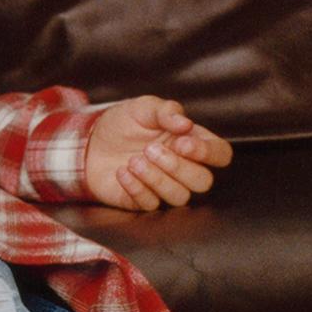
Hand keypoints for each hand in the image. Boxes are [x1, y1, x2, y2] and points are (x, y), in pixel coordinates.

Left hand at [84, 97, 232, 212]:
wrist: (91, 141)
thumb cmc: (124, 123)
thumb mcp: (144, 107)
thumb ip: (166, 111)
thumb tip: (185, 124)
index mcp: (192, 142)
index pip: (221, 154)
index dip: (208, 153)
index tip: (182, 142)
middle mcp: (183, 167)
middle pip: (204, 182)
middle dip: (178, 167)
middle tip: (150, 149)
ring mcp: (165, 187)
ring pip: (180, 197)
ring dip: (157, 178)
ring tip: (134, 160)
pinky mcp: (144, 200)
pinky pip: (151, 204)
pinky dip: (136, 187)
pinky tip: (122, 171)